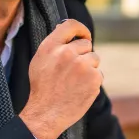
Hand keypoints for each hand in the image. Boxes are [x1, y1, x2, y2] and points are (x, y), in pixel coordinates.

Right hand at [19, 19, 102, 138]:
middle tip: (72, 72)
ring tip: (74, 82)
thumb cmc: (42, 88)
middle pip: (86, 45)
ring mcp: (82, 66)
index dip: (81, 30)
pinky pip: (98, 74)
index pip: (71, 25)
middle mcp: (66, 53)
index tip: (85, 36)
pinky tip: (80, 90)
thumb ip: (53, 44)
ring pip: (94, 59)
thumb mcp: (40, 60)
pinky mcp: (93, 79)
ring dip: (89, 68)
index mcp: (51, 46)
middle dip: (83, 55)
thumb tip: (65, 30)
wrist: (46, 113)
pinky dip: (92, 82)